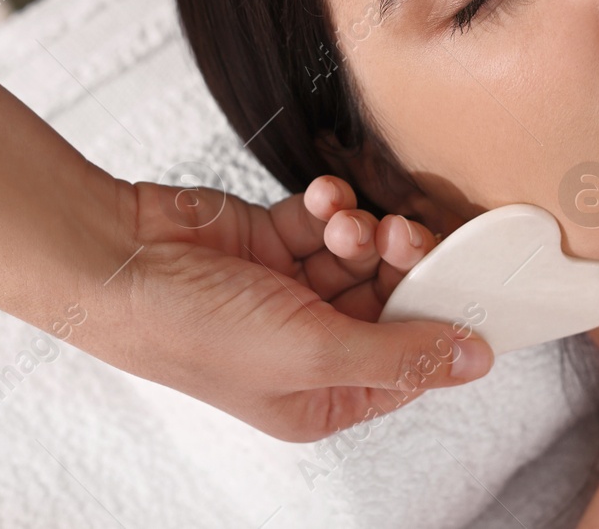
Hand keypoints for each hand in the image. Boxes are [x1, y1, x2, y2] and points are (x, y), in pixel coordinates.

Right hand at [105, 175, 490, 442]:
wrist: (119, 262)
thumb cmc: (197, 330)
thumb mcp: (313, 353)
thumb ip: (403, 354)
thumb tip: (478, 361)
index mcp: (323, 397)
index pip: (410, 362)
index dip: (440, 320)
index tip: (468, 278)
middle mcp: (312, 347)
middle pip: (394, 300)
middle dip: (401, 263)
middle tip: (399, 236)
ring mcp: (292, 292)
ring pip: (364, 254)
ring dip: (360, 230)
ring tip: (338, 223)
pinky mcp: (275, 242)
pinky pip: (327, 220)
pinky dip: (329, 206)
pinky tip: (318, 201)